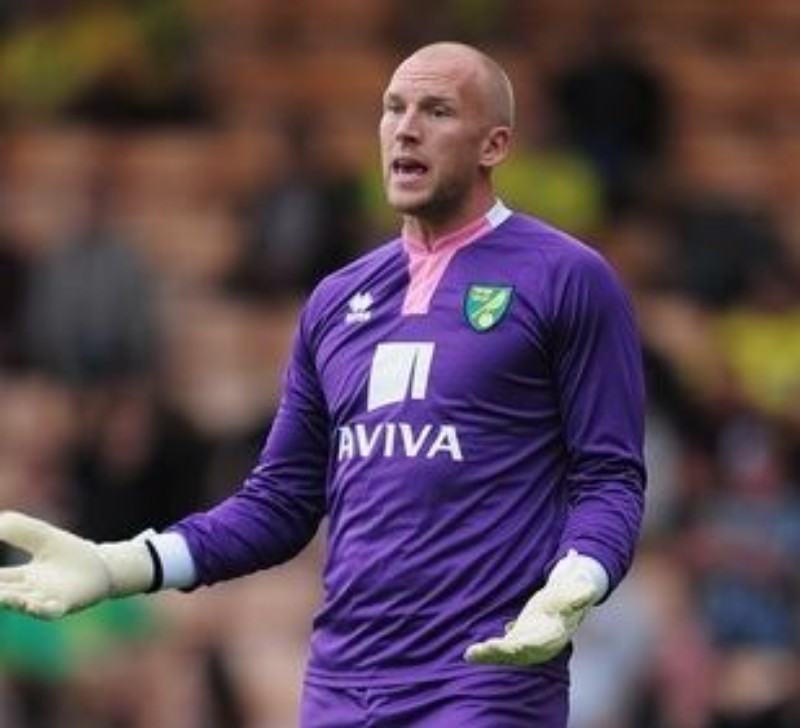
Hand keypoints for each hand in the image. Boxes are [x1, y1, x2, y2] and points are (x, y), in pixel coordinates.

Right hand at [0, 511, 153, 618]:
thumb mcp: (38, 535)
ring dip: (8, 600)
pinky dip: (38, 609)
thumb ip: (13, 528)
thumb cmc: (68, 551)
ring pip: (20, 604)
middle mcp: (26, 594)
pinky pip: (48, 612)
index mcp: (17, 579)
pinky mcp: (64, 605)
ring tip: (2, 595)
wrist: (101, 565)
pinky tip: (30, 603)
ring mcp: (44, 601)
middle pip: (1, 594)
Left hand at [464, 550, 605, 665]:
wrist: (571, 596)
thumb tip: (590, 589)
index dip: (525, 646)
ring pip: (507, 654)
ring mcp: (528, 644)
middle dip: (502, 652)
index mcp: (554, 633)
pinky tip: (470, 654)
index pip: (538, 643)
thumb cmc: (572, 592)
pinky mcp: (518, 640)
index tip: (512, 645)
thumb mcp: (578, 591)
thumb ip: (581, 593)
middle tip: (485, 648)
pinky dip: (486, 653)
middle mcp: (541, 644)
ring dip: (489, 656)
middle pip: (519, 653)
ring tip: (470, 654)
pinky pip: (501, 649)